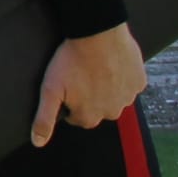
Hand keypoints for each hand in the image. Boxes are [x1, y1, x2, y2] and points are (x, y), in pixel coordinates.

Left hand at [30, 23, 146, 146]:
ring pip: (115, 98)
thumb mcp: (50, 91)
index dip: (72, 102)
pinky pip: (130, 85)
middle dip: (90, 97)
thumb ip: (44, 119)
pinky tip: (112, 65)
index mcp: (89, 118)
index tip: (69, 86)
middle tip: (82, 75)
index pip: (78, 118)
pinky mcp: (139, 82)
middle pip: (98, 109)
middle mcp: (112, 113)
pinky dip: (123, 78)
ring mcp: (128, 97)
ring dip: (107, 88)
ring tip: (96, 69)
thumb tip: (38, 143)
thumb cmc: (71, 60)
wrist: (97, 33)